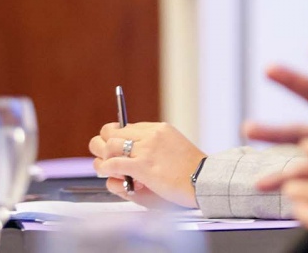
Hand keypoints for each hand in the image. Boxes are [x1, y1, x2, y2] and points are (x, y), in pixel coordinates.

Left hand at [89, 122, 204, 208]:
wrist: (204, 181)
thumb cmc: (191, 171)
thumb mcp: (173, 149)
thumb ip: (152, 147)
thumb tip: (132, 155)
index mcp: (159, 128)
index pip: (124, 127)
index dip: (115, 140)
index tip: (114, 152)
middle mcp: (151, 134)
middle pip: (110, 132)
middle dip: (102, 146)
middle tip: (105, 160)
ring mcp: (146, 149)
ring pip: (108, 146)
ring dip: (103, 160)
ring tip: (107, 170)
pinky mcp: (143, 166)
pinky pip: (112, 164)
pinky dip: (106, 169)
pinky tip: (110, 174)